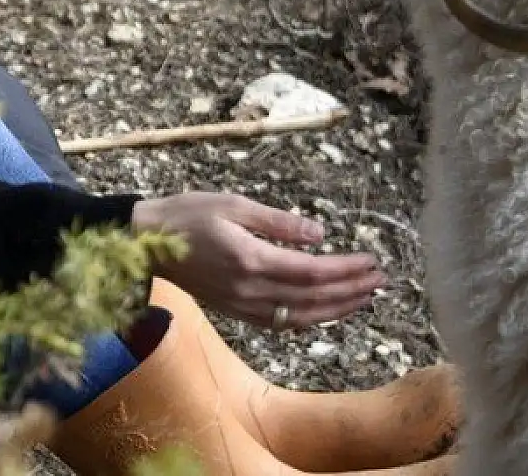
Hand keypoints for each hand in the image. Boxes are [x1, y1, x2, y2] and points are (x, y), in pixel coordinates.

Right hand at [131, 192, 384, 329]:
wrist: (148, 242)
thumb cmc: (189, 214)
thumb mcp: (234, 204)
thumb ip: (278, 222)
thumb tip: (319, 235)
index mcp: (251, 259)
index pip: (312, 271)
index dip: (346, 270)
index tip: (371, 261)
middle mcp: (250, 289)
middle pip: (313, 299)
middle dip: (351, 291)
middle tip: (379, 280)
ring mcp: (242, 305)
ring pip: (300, 316)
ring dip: (336, 309)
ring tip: (363, 297)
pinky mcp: (236, 312)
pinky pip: (280, 323)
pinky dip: (309, 319)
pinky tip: (325, 311)